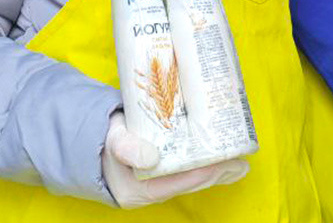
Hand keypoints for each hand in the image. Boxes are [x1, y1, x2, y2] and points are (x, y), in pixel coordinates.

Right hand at [101, 111, 248, 207]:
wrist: (92, 145)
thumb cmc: (105, 140)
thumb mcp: (114, 141)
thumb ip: (128, 148)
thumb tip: (151, 158)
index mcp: (141, 188)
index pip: (182, 181)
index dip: (207, 171)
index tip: (226, 162)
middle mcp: (152, 191)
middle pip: (191, 182)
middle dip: (217, 172)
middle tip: (240, 162)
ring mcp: (158, 185)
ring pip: (191, 180)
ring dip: (215, 171)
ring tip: (237, 164)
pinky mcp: (161, 177)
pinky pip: (186, 175)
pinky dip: (204, 167)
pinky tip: (219, 162)